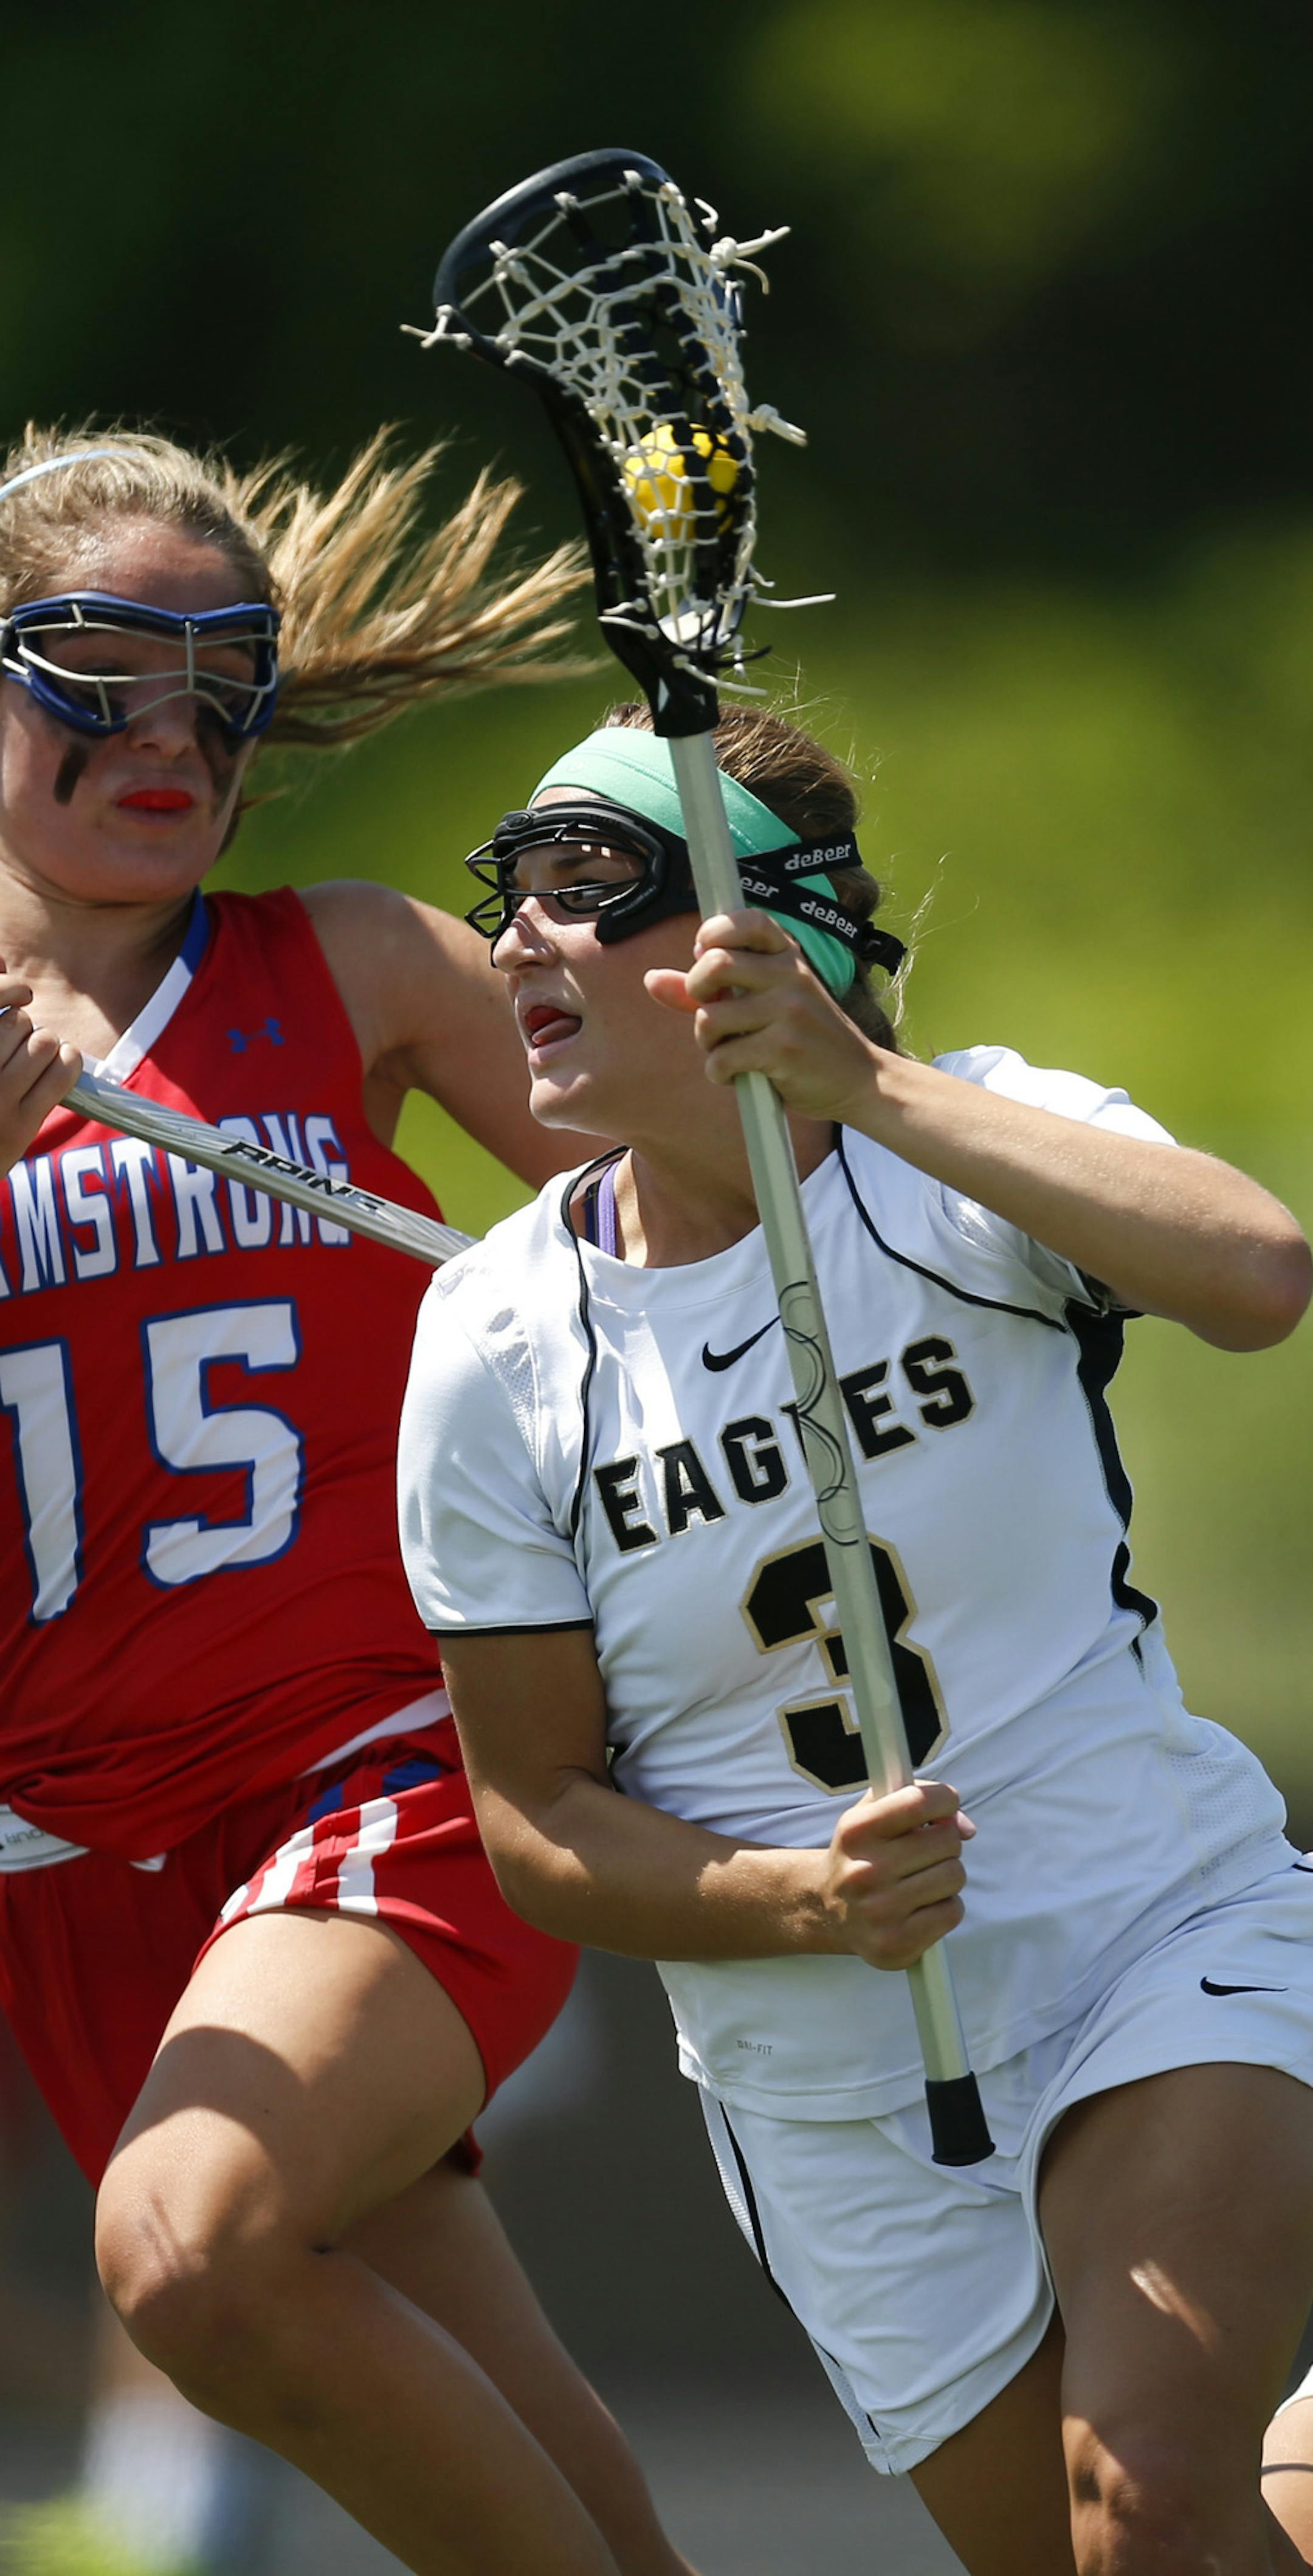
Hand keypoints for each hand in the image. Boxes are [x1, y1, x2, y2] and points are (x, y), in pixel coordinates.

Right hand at [0, 966, 80, 1172]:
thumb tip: (4, 965)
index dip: (10, 989)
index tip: (23, 995)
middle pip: (17, 1021)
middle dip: (25, 1028)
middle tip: (19, 1045)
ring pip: (42, 1041)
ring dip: (47, 1044)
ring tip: (37, 1056)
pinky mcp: (20, 1125)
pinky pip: (61, 1072)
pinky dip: (69, 1061)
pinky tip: (63, 1061)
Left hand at [645, 909, 881, 1121]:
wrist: (860, 1081)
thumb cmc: (806, 1039)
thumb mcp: (766, 1003)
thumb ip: (709, 991)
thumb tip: (652, 979)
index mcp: (788, 956)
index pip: (747, 919)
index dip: (713, 932)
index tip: (705, 956)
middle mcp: (791, 975)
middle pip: (714, 964)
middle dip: (696, 992)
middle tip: (709, 1010)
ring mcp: (789, 1011)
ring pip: (711, 1018)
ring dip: (707, 1043)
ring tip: (727, 1051)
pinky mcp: (784, 1050)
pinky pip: (722, 1059)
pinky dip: (719, 1073)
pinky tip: (738, 1075)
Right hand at [820, 1778, 972, 1970]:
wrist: (827, 1909)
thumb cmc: (862, 1855)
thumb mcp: (872, 1814)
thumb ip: (917, 1799)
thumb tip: (966, 1829)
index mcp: (856, 1832)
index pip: (919, 1801)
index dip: (945, 1799)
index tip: (945, 1805)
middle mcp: (864, 1871)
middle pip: (947, 1841)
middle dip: (945, 1842)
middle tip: (925, 1852)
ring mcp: (880, 1911)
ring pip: (954, 1875)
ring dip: (946, 1875)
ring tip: (921, 1879)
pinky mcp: (896, 1944)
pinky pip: (952, 1911)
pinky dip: (945, 1906)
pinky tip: (922, 1906)